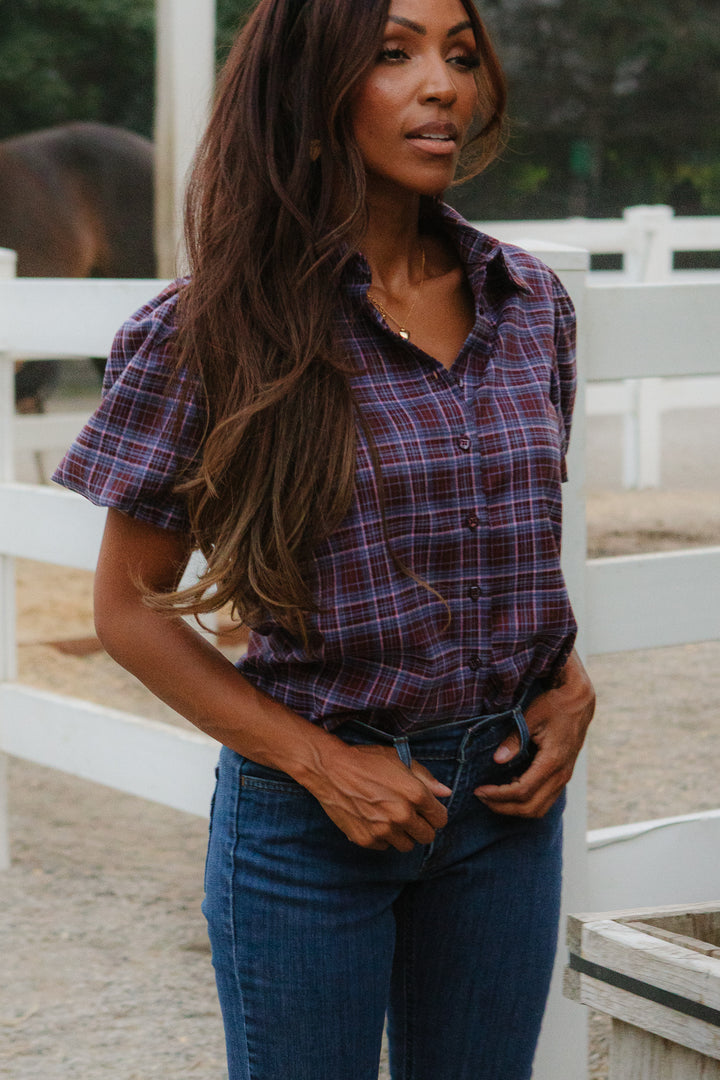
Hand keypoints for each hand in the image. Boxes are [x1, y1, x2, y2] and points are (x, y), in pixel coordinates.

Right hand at [305, 743, 451, 851]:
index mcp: (415, 794)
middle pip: (427, 837)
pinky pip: (384, 846)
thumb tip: (446, 793)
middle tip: (408, 814)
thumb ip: (426, 778)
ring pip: (406, 845)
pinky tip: (373, 820)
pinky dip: (382, 837)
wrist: (331, 769)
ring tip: (390, 817)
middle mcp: (402, 815)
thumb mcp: (400, 760)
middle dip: (421, 826)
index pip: (441, 819)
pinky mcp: (367, 839)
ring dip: (403, 834)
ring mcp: (384, 830)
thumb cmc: (366, 760)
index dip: (434, 813)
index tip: (426, 810)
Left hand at [474, 650, 594, 817]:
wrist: (578, 700)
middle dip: (503, 807)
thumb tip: (497, 759)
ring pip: (540, 808)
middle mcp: (561, 774)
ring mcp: (564, 777)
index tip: (479, 790)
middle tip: (481, 797)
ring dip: (515, 808)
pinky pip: (545, 799)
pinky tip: (511, 787)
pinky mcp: (563, 775)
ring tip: (493, 797)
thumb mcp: (531, 717)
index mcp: (552, 761)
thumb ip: (514, 739)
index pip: (523, 791)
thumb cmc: (554, 705)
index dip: (499, 795)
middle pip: (531, 807)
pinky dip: (526, 801)